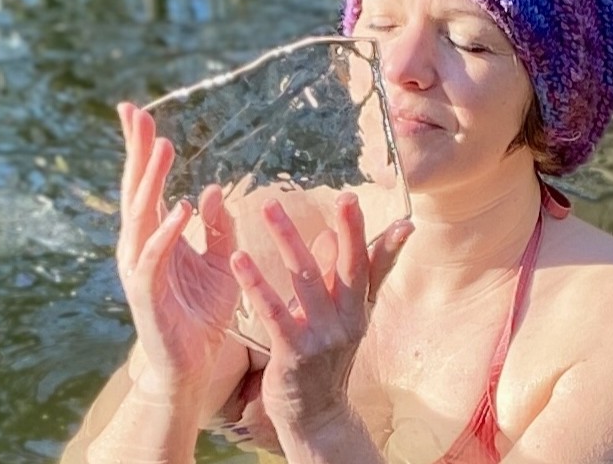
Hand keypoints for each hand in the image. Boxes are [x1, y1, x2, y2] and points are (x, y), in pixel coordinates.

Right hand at [115, 102, 240, 395]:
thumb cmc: (204, 311)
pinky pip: (155, 257)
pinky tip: (181, 208)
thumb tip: (213, 189)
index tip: (138, 113)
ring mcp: (140, 267)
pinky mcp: (148, 292)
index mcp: (156, 235)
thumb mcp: (220, 260)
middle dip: (137, 152)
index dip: (142, 150)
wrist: (194, 361)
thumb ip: (218, 226)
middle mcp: (141, 245)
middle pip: (136, 190)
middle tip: (136, 113)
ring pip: (140, 216)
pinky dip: (167, 232)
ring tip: (163, 148)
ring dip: (152, 182)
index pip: (148, 185)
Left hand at [229, 193, 412, 432]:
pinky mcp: (294, 354)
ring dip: (289, 240)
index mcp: (359, 308)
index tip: (364, 201)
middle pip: (350, 268)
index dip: (373, 235)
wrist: (315, 415)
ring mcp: (323, 338)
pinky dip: (257, 284)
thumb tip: (331, 233)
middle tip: (345, 197)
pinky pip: (274, 313)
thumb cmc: (325, 360)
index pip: (372, 265)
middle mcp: (348, 320)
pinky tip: (239, 260)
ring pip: (307, 281)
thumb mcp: (342, 319)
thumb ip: (338, 280)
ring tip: (270, 207)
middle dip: (349, 231)